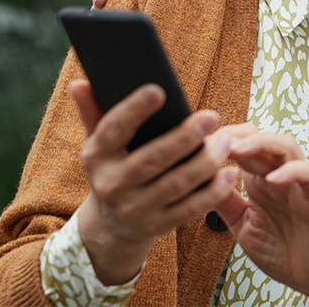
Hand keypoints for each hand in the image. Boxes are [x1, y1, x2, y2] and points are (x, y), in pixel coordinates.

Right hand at [69, 80, 244, 284]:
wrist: (110, 224)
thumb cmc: (111, 167)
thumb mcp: (97, 143)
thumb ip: (92, 111)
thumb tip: (79, 83)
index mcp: (96, 156)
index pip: (113, 130)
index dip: (134, 110)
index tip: (159, 91)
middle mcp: (112, 185)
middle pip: (151, 160)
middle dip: (183, 138)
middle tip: (210, 117)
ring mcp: (135, 209)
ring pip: (175, 185)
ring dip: (204, 163)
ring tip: (225, 142)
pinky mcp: (157, 226)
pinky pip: (189, 210)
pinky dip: (212, 192)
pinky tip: (229, 174)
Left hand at [214, 133, 308, 306]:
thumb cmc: (280, 251)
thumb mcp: (241, 225)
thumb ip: (224, 201)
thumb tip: (198, 178)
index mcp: (260, 182)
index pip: (244, 147)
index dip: (224, 139)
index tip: (200, 142)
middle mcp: (279, 177)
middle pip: (263, 139)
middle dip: (238, 135)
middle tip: (215, 139)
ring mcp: (299, 185)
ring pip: (287, 147)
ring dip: (263, 143)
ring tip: (238, 149)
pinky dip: (292, 171)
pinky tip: (272, 179)